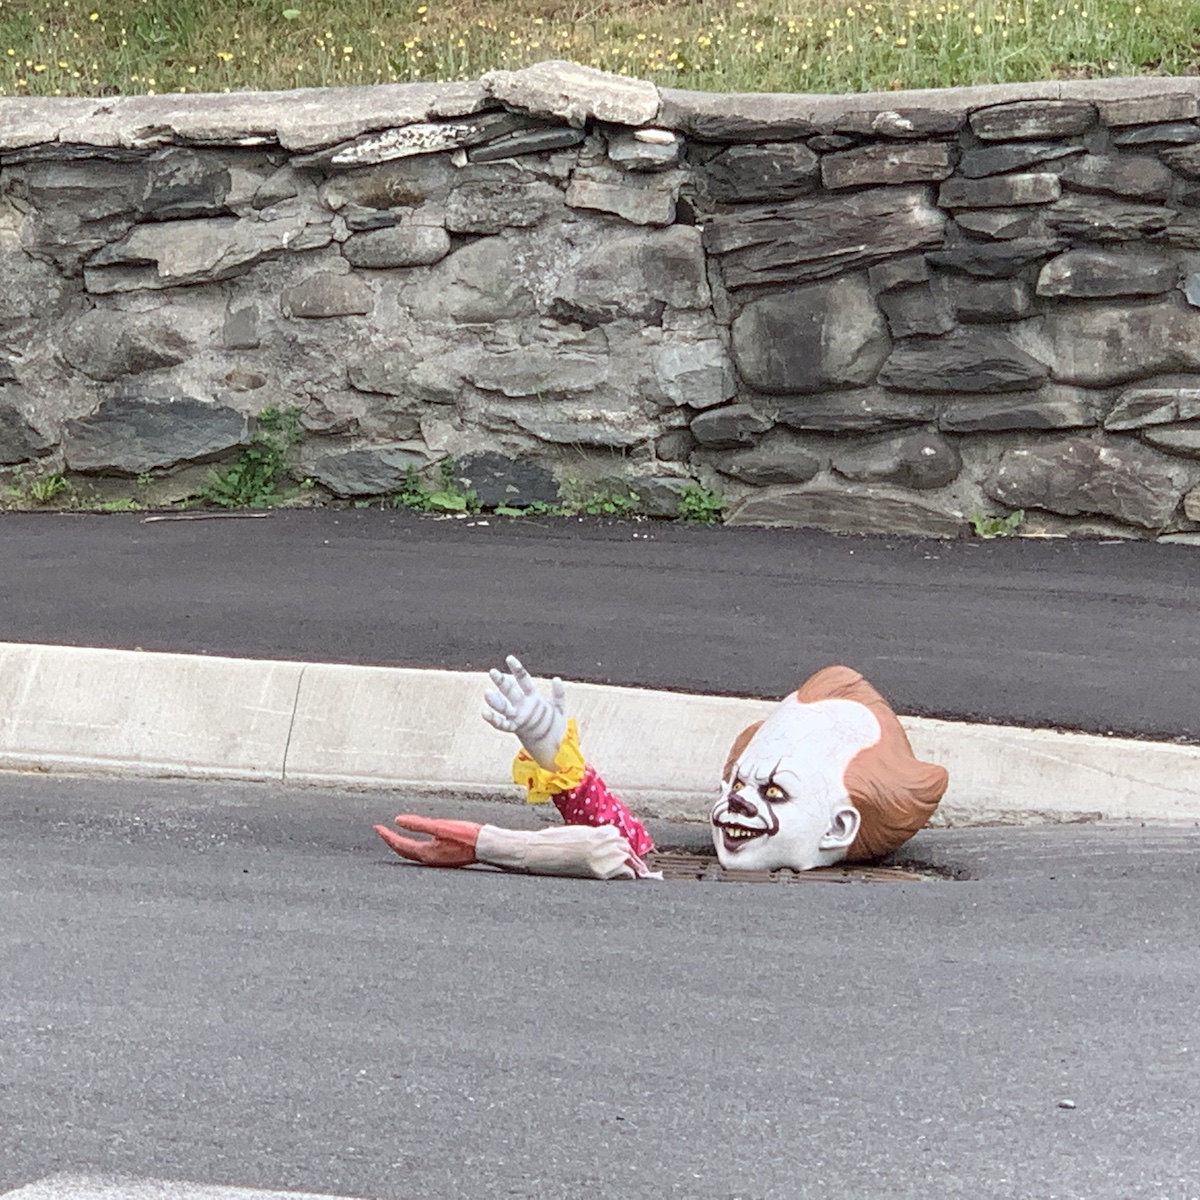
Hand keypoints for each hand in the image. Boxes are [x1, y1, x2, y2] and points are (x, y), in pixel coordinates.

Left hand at [374, 815, 481, 867]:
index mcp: (427, 852)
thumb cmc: (467, 836)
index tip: (377, 827)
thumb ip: (419, 824)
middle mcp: (429, 859)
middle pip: (403, 852)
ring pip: (412, 854)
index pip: (400, 845)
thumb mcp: (441, 827)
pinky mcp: (443, 857)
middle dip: (391, 841)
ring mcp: (436, 859)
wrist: (487, 846)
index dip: (387, 836)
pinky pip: (421, 853)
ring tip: (394, 836)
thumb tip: (397, 821)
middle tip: (382, 831)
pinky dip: (412, 847)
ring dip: (401, 845)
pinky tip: (416, 842)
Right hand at [481, 654, 566, 770]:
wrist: (552, 742)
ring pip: (503, 706)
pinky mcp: (515, 728)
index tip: (509, 658)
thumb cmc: (554, 722)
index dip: (516, 669)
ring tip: (487, 693)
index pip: (523, 679)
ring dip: (495, 700)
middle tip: (493, 672)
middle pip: (509, 690)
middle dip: (501, 681)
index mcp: (532, 695)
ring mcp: (517, 715)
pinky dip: (493, 719)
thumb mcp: (559, 706)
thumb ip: (558, 694)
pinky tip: (484, 712)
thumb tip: (556, 679)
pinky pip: (502, 724)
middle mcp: (522, 703)